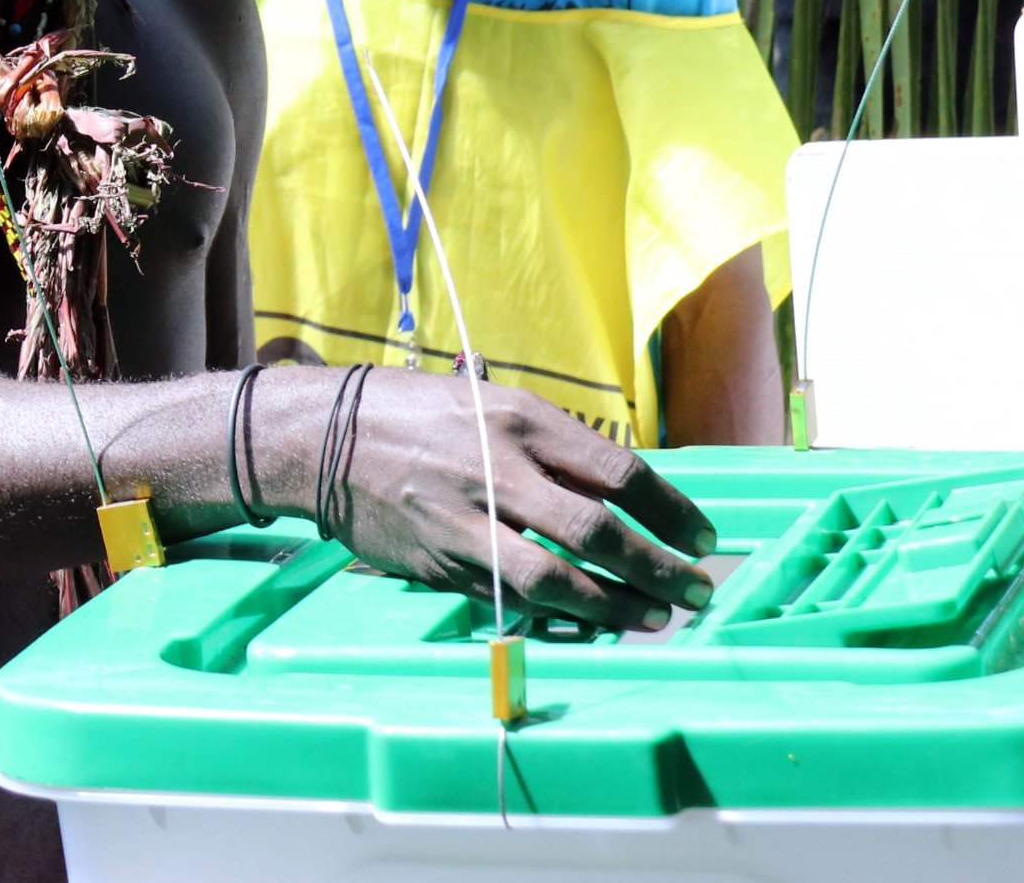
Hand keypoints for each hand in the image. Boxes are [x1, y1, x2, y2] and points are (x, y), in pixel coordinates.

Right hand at [319, 373, 717, 631]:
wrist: (320, 438)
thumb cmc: (416, 412)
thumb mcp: (490, 403)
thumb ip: (551, 447)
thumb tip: (622, 495)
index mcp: (518, 419)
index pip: (618, 471)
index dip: (672, 511)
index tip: (703, 535)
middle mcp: (496, 470)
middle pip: (597, 532)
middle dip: (659, 568)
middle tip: (696, 590)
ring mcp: (465, 523)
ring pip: (556, 581)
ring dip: (616, 606)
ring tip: (653, 619)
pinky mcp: (440, 565)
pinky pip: (511, 599)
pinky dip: (557, 614)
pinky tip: (588, 619)